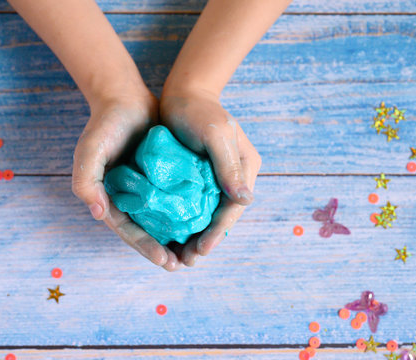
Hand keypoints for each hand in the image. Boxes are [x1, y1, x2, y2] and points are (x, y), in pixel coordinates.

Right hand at [72, 92, 185, 271]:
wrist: (125, 98)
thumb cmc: (105, 126)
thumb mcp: (89, 152)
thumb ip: (85, 182)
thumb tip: (98, 214)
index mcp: (111, 200)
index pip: (129, 231)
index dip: (146, 248)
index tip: (166, 261)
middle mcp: (130, 199)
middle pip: (149, 232)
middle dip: (165, 251)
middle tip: (185, 265)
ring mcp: (148, 189)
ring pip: (164, 220)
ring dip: (179, 238)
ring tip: (197, 252)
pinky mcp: (163, 177)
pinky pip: (176, 199)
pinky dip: (187, 212)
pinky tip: (204, 221)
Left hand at [160, 87, 261, 266]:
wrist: (181, 94)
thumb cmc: (199, 110)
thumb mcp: (216, 134)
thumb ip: (228, 165)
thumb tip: (244, 201)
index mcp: (245, 168)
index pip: (233, 208)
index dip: (219, 231)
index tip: (203, 250)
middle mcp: (233, 177)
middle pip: (220, 216)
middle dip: (206, 240)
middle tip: (187, 261)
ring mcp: (215, 179)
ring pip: (206, 215)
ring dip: (194, 237)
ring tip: (178, 258)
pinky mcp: (197, 178)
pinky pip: (193, 205)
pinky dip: (184, 222)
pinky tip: (170, 236)